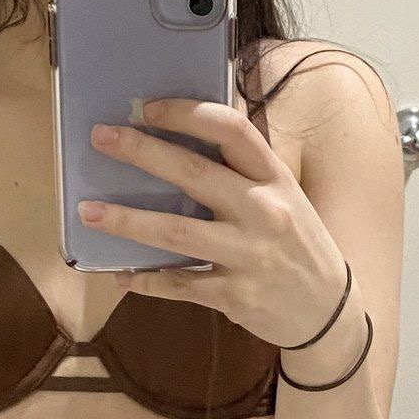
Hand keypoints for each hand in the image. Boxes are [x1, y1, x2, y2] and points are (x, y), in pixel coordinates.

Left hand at [78, 96, 349, 348]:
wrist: (329, 311)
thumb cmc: (299, 245)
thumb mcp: (286, 197)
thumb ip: (245, 171)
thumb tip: (189, 134)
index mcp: (275, 179)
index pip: (231, 131)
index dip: (187, 113)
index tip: (147, 108)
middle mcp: (264, 212)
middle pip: (194, 174)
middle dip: (141, 152)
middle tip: (101, 137)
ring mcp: (248, 255)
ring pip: (176, 232)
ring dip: (127, 220)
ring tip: (88, 211)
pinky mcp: (234, 295)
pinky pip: (178, 284)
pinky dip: (146, 280)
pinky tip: (121, 274)